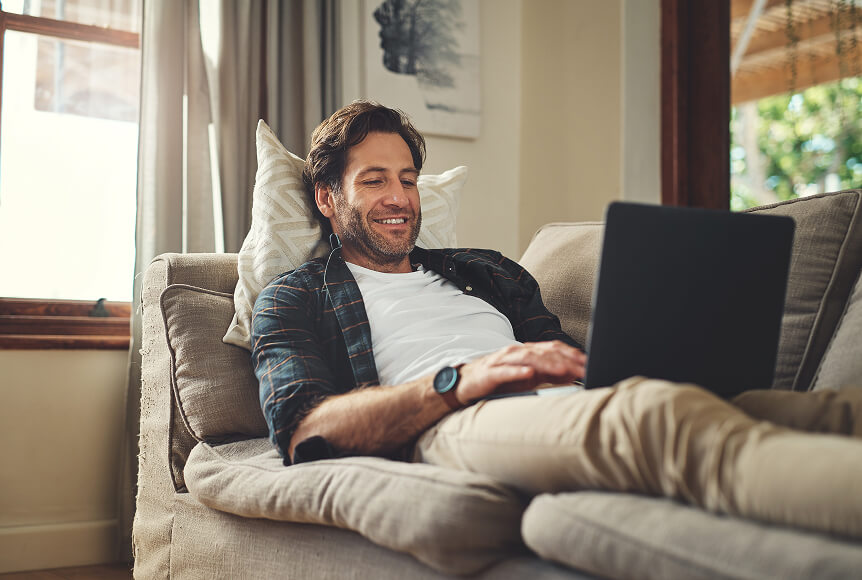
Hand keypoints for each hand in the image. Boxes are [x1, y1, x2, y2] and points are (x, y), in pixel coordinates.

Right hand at [456, 341, 586, 404]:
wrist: (466, 383)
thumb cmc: (499, 380)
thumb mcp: (528, 377)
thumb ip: (549, 374)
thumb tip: (574, 373)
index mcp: (528, 351)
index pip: (554, 348)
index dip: (573, 355)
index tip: (590, 363)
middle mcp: (517, 352)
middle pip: (545, 352)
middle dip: (566, 360)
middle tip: (584, 369)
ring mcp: (503, 360)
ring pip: (528, 358)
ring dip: (547, 363)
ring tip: (563, 370)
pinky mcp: (490, 373)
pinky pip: (505, 371)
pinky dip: (518, 371)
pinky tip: (530, 373)